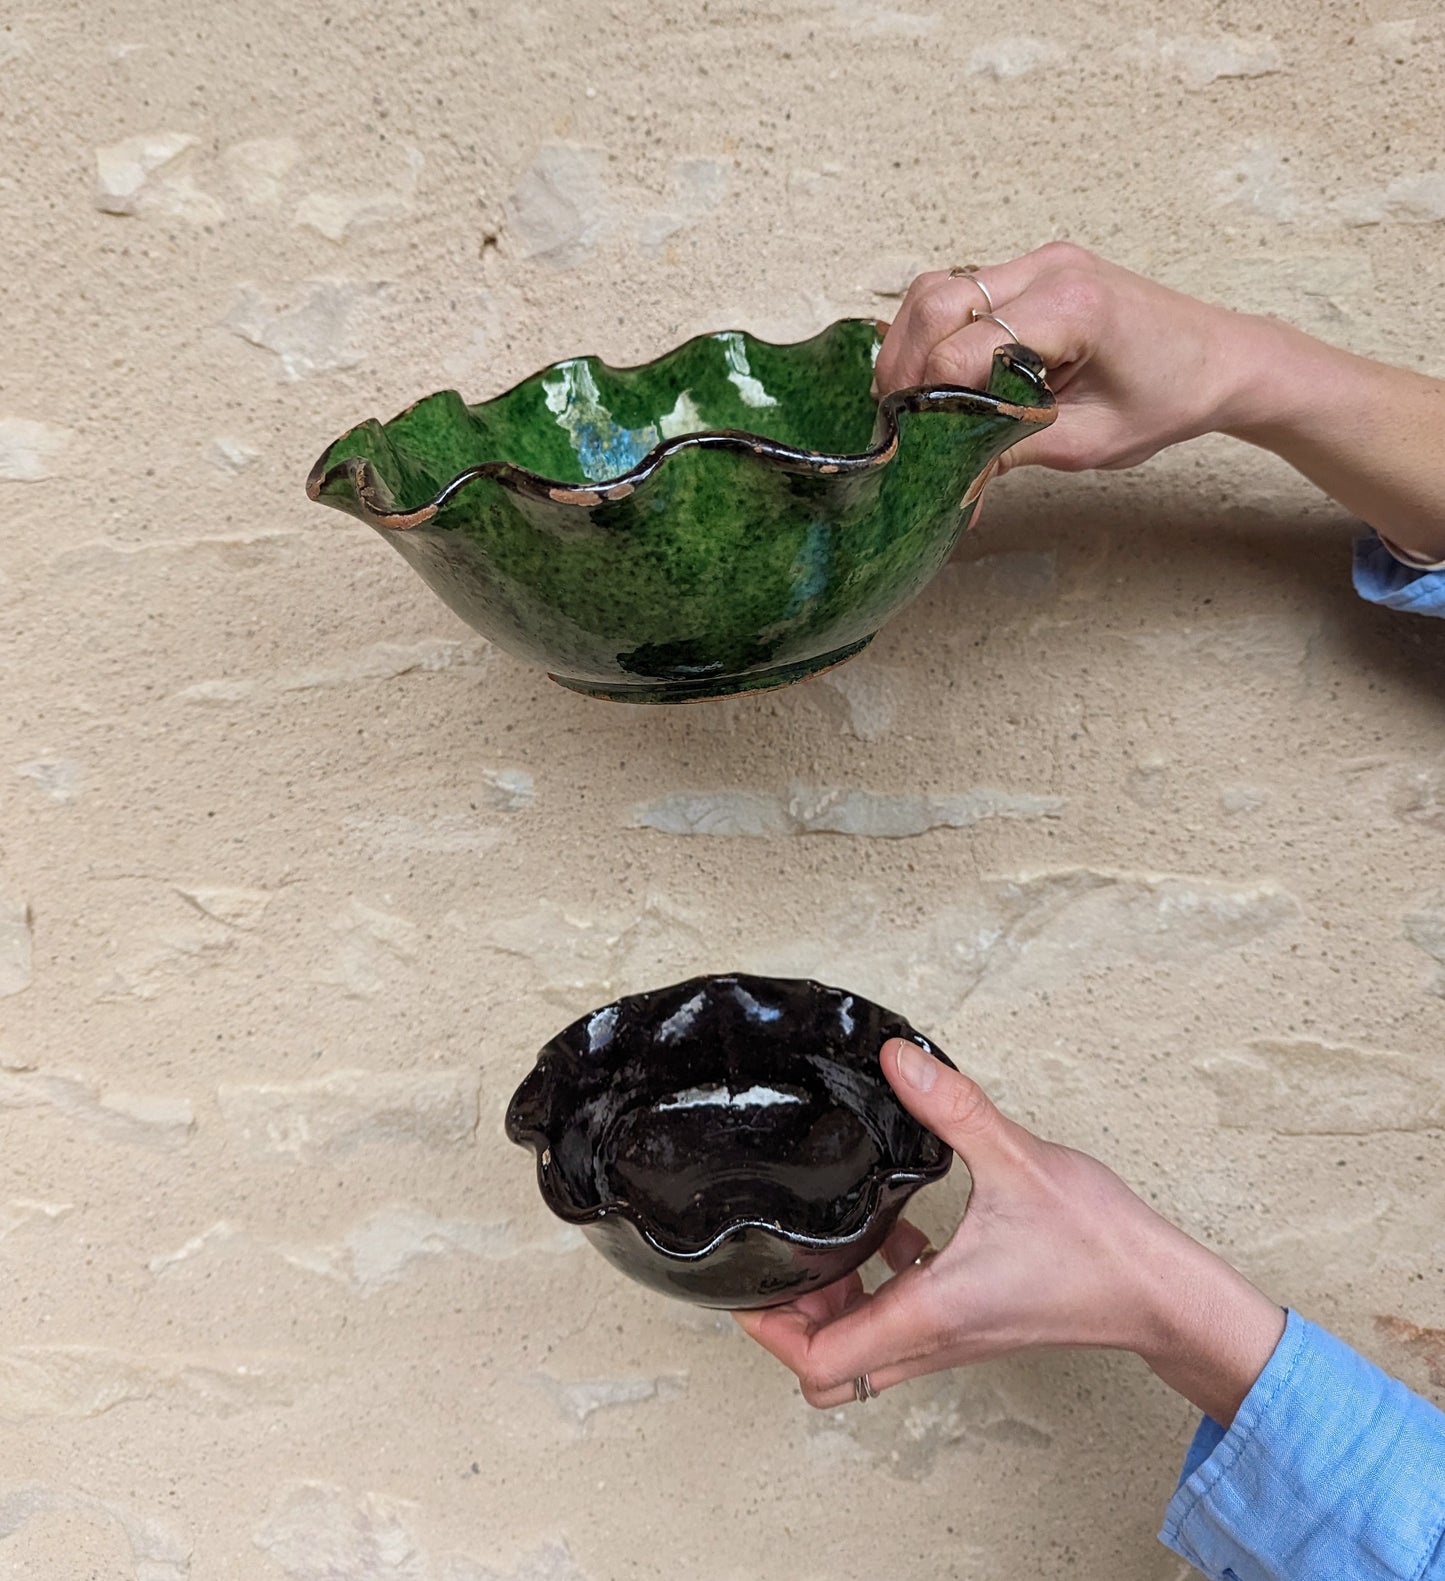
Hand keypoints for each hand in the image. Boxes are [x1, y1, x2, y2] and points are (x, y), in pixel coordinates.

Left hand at [734, 1040, 1285, 1426]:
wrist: (1162, 1294)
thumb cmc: (1099, 1246)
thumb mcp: (1016, 1159)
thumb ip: (952, 1106)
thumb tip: (899, 1061)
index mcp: (929, 1313)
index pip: (820, 1364)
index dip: (770, 1330)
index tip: (747, 1284)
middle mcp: (933, 1339)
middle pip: (828, 1372)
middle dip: (789, 1324)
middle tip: (777, 1260)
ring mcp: (954, 1338)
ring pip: (864, 1355)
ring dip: (832, 1309)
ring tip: (824, 1243)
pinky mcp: (973, 1323)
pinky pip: (903, 1325)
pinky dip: (879, 1290)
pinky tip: (892, 1235)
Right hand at [875, 242, 1444, 559]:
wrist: (1223, 360)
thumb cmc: (1170, 400)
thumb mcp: (1088, 443)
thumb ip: (1009, 451)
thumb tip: (946, 480)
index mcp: (1073, 308)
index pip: (965, 347)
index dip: (928, 398)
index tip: (912, 443)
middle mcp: (1050, 269)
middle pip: (938, 299)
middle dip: (903, 362)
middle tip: (892, 420)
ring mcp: (1041, 262)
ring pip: (939, 287)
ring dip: (910, 341)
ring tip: (905, 399)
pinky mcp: (1035, 271)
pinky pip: (962, 290)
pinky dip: (934, 330)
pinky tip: (932, 375)